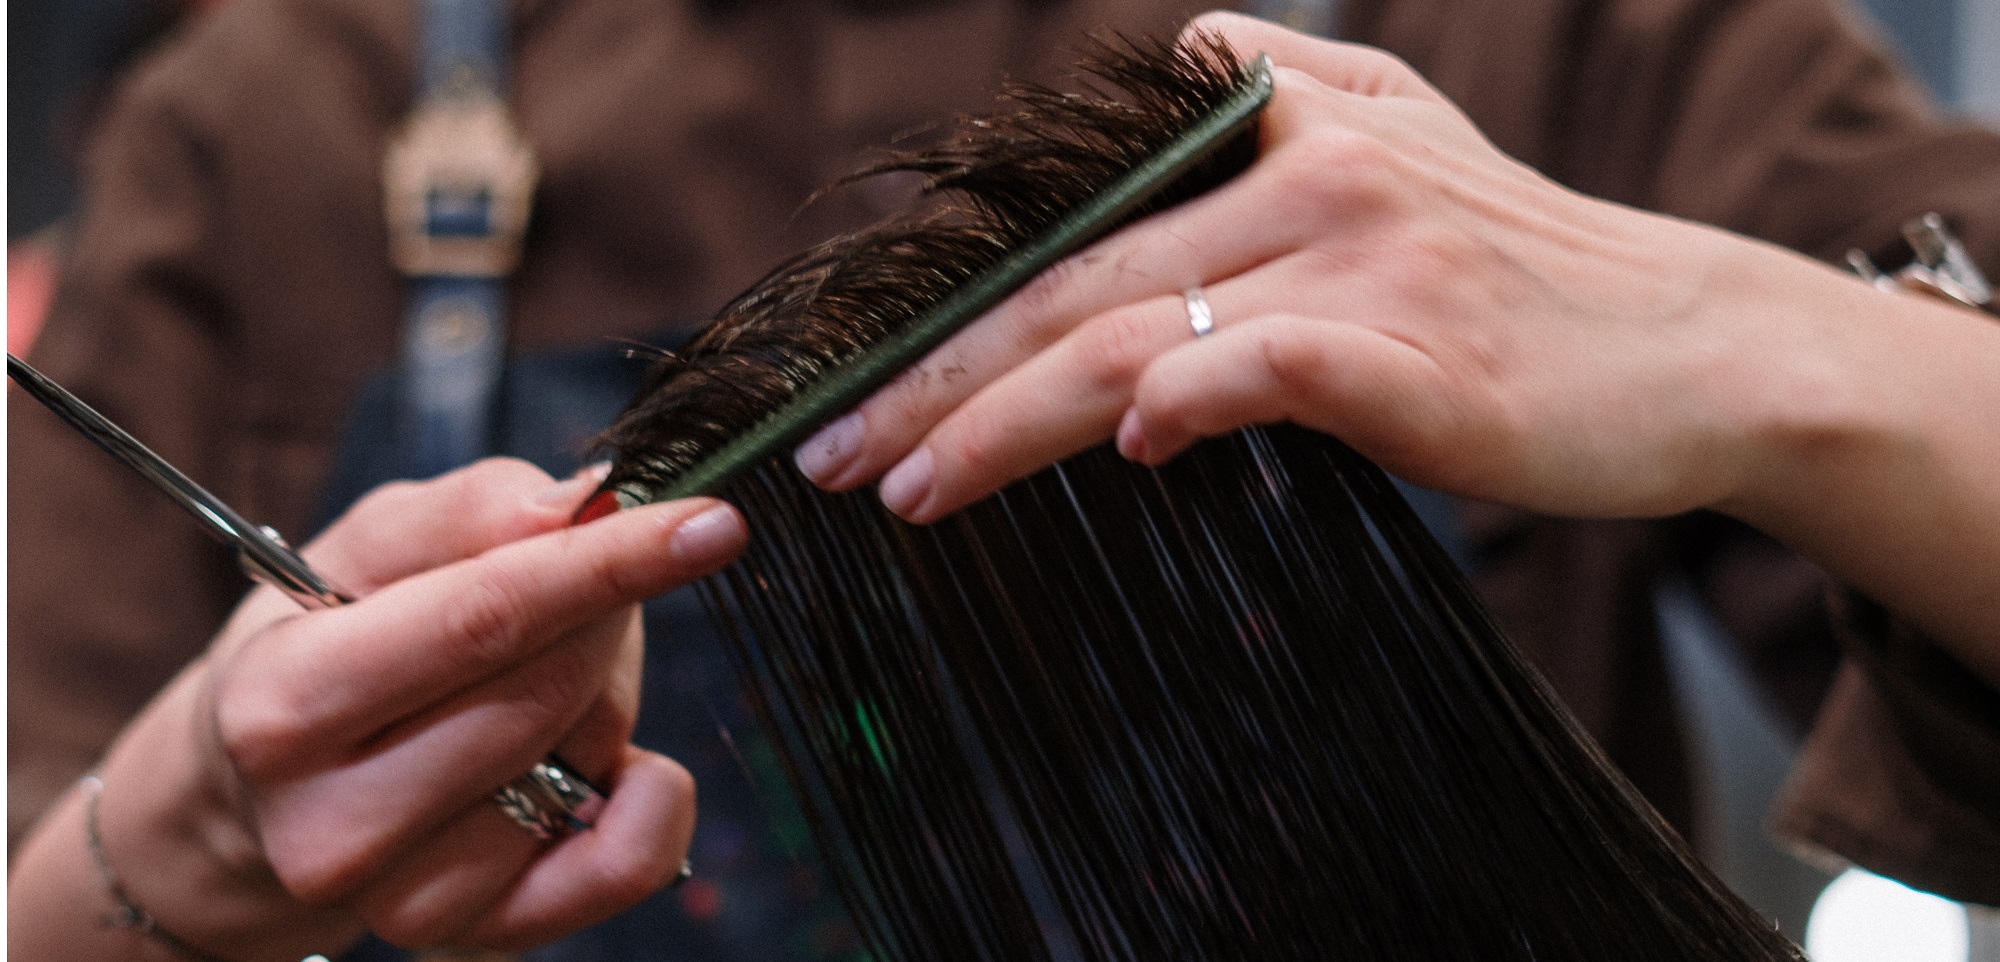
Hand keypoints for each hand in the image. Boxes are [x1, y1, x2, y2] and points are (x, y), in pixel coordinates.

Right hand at [22, 459, 746, 958]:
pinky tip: (606, 762)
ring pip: (588, 761)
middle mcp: (333, 821)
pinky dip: (650, 795)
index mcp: (285, 703)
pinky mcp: (477, 936)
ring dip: (605, 697)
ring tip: (536, 682)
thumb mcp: (367, 545)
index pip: (485, 617)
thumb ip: (469, 510)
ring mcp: (404, 897)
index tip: (711, 521)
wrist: (264, 788)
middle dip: (604, 611)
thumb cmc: (328, 638)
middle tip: (584, 584)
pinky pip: (626, 863)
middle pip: (550, 687)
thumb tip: (578, 509)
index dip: (610, 561)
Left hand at [789, 11, 1999, 681]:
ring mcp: (1364, 258)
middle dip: (939, 381)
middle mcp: (1305, 177)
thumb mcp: (1414, 132)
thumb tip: (1192, 49)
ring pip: (1141, 329)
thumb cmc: (1533, 267)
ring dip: (1009, 415)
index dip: (957, 315)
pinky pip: (1276, 362)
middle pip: (1078, 286)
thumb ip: (1296, 87)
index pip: (1078, 233)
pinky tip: (1122, 445)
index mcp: (1281, 132)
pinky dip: (1193, 393)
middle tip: (835, 456)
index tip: (856, 394)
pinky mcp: (1421, 348)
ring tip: (910, 489)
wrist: (1698, 346)